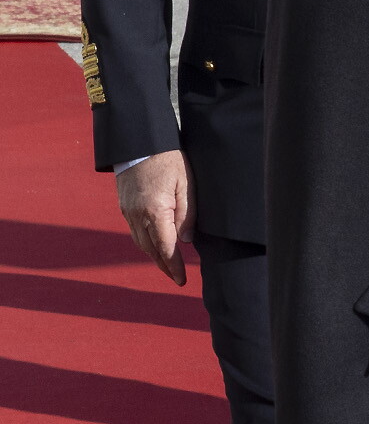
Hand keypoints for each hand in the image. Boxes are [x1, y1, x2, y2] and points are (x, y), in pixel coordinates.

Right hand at [116, 150, 191, 284]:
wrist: (139, 142)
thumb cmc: (169, 160)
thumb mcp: (187, 184)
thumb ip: (188, 213)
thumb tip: (187, 240)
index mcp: (155, 211)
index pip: (166, 248)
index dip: (174, 266)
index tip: (181, 280)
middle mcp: (137, 215)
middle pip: (151, 249)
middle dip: (164, 266)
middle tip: (176, 277)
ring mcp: (128, 211)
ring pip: (140, 243)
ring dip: (154, 256)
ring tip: (168, 265)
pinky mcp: (124, 206)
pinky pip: (135, 231)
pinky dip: (145, 243)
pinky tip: (155, 244)